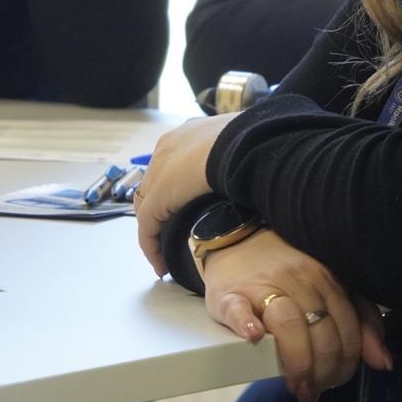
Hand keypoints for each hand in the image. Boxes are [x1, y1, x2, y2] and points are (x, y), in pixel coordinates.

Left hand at [136, 113, 238, 275]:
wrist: (244, 144)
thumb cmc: (251, 140)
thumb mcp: (243, 145)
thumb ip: (238, 157)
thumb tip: (255, 166)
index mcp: (185, 135)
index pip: (170, 164)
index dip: (175, 186)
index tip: (186, 205)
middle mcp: (166, 150)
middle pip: (153, 185)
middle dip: (160, 209)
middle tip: (173, 231)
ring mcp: (158, 174)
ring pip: (147, 208)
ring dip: (154, 231)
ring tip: (165, 254)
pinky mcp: (156, 198)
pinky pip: (147, 228)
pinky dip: (152, 248)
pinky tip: (161, 266)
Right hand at [203, 229, 390, 401]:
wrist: (237, 242)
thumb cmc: (285, 273)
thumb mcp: (328, 289)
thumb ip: (360, 322)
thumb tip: (383, 361)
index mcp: (325, 278)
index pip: (347, 325)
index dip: (346, 361)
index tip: (337, 379)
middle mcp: (298, 279)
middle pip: (321, 329)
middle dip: (323, 369)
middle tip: (315, 389)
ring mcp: (263, 286)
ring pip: (288, 322)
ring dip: (296, 360)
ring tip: (297, 384)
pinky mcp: (230, 294)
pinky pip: (239, 308)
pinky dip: (247, 324)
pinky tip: (255, 336)